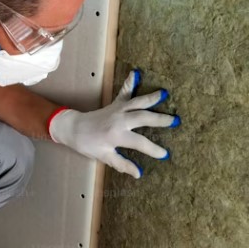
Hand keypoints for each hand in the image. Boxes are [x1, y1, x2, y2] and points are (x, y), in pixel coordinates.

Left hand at [48, 69, 178, 177]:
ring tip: (165, 94)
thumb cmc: (88, 144)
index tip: (165, 154)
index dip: (153, 149)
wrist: (73, 128)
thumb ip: (122, 164)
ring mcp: (117, 109)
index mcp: (117, 135)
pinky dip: (130, 82)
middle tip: (175, 120)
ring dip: (151, 98)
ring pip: (137, 102)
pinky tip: (135, 73)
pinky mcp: (115, 103)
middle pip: (143, 118)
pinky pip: (124, 92)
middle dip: (160, 119)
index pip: (140, 143)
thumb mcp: (104, 157)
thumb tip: (138, 174)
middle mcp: (119, 120)